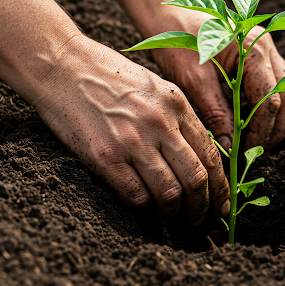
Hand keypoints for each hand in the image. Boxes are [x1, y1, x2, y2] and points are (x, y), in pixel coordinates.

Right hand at [30, 35, 229, 223]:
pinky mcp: (105, 156)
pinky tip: (145, 210)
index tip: (221, 204)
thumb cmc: (108, 75)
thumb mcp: (155, 86)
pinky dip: (145, 210)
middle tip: (200, 221)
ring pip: (169, 193)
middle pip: (196, 178)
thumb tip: (195, 155)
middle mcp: (160, 123)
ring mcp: (132, 140)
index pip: (210, 155)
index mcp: (177, 104)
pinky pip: (135, 196)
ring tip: (173, 220)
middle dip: (203, 207)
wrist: (63, 64)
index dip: (220, 186)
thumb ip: (177, 117)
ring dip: (175, 214)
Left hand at [148, 7, 284, 151]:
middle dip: (274, 127)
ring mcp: (264, 46)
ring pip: (284, 88)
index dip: (261, 131)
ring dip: (274, 116)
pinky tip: (249, 119)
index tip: (246, 152)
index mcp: (254, 50)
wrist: (166, 15)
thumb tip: (231, 147)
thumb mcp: (194, 81)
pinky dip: (266, 102)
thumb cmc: (177, 41)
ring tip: (255, 139)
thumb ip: (216, 113)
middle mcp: (266, 46)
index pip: (270, 100)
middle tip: (256, 151)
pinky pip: (272, 80)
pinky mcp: (257, 51)